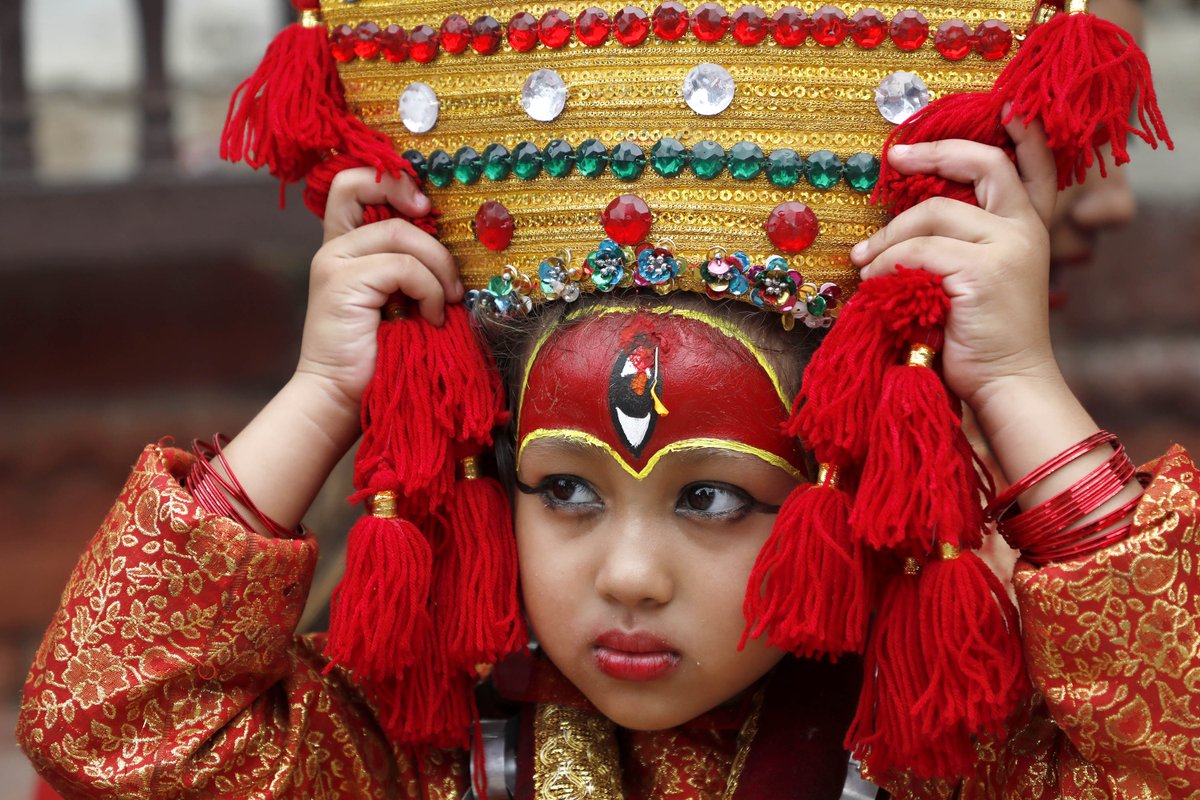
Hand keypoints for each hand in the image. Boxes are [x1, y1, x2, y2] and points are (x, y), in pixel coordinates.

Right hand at [296, 168, 461, 414]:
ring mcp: (334, 261)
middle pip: (371, 189)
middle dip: (420, 213)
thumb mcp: (401, 300)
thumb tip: (453, 242)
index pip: (353, 182)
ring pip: (401, 234)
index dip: (390, 180)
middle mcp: (334, 247)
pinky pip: (404, 267)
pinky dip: (430, 291)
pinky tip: (433, 317)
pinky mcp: (342, 282)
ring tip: (447, 302)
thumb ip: (410, 265)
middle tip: (445, 255)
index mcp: (346, 246)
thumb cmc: (381, 355)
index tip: (424, 207)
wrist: (343, 399)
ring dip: (437, 266)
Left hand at [850, 113, 1058, 415]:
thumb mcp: (978, 282)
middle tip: (894, 158)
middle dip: (936, 154)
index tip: (1008, 109)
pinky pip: (917, 252)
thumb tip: (904, 223)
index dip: (1025, 135)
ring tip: (863, 261)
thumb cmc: (980, 339)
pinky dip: (886, 265)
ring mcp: (1007, 249)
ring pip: (933, 216)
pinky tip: (873, 282)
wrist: (1006, 385)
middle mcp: (1025, 231)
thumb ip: (962, 247)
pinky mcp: (982, 272)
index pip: (1034, 168)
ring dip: (887, 237)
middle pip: (984, 166)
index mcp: (1028, 230)